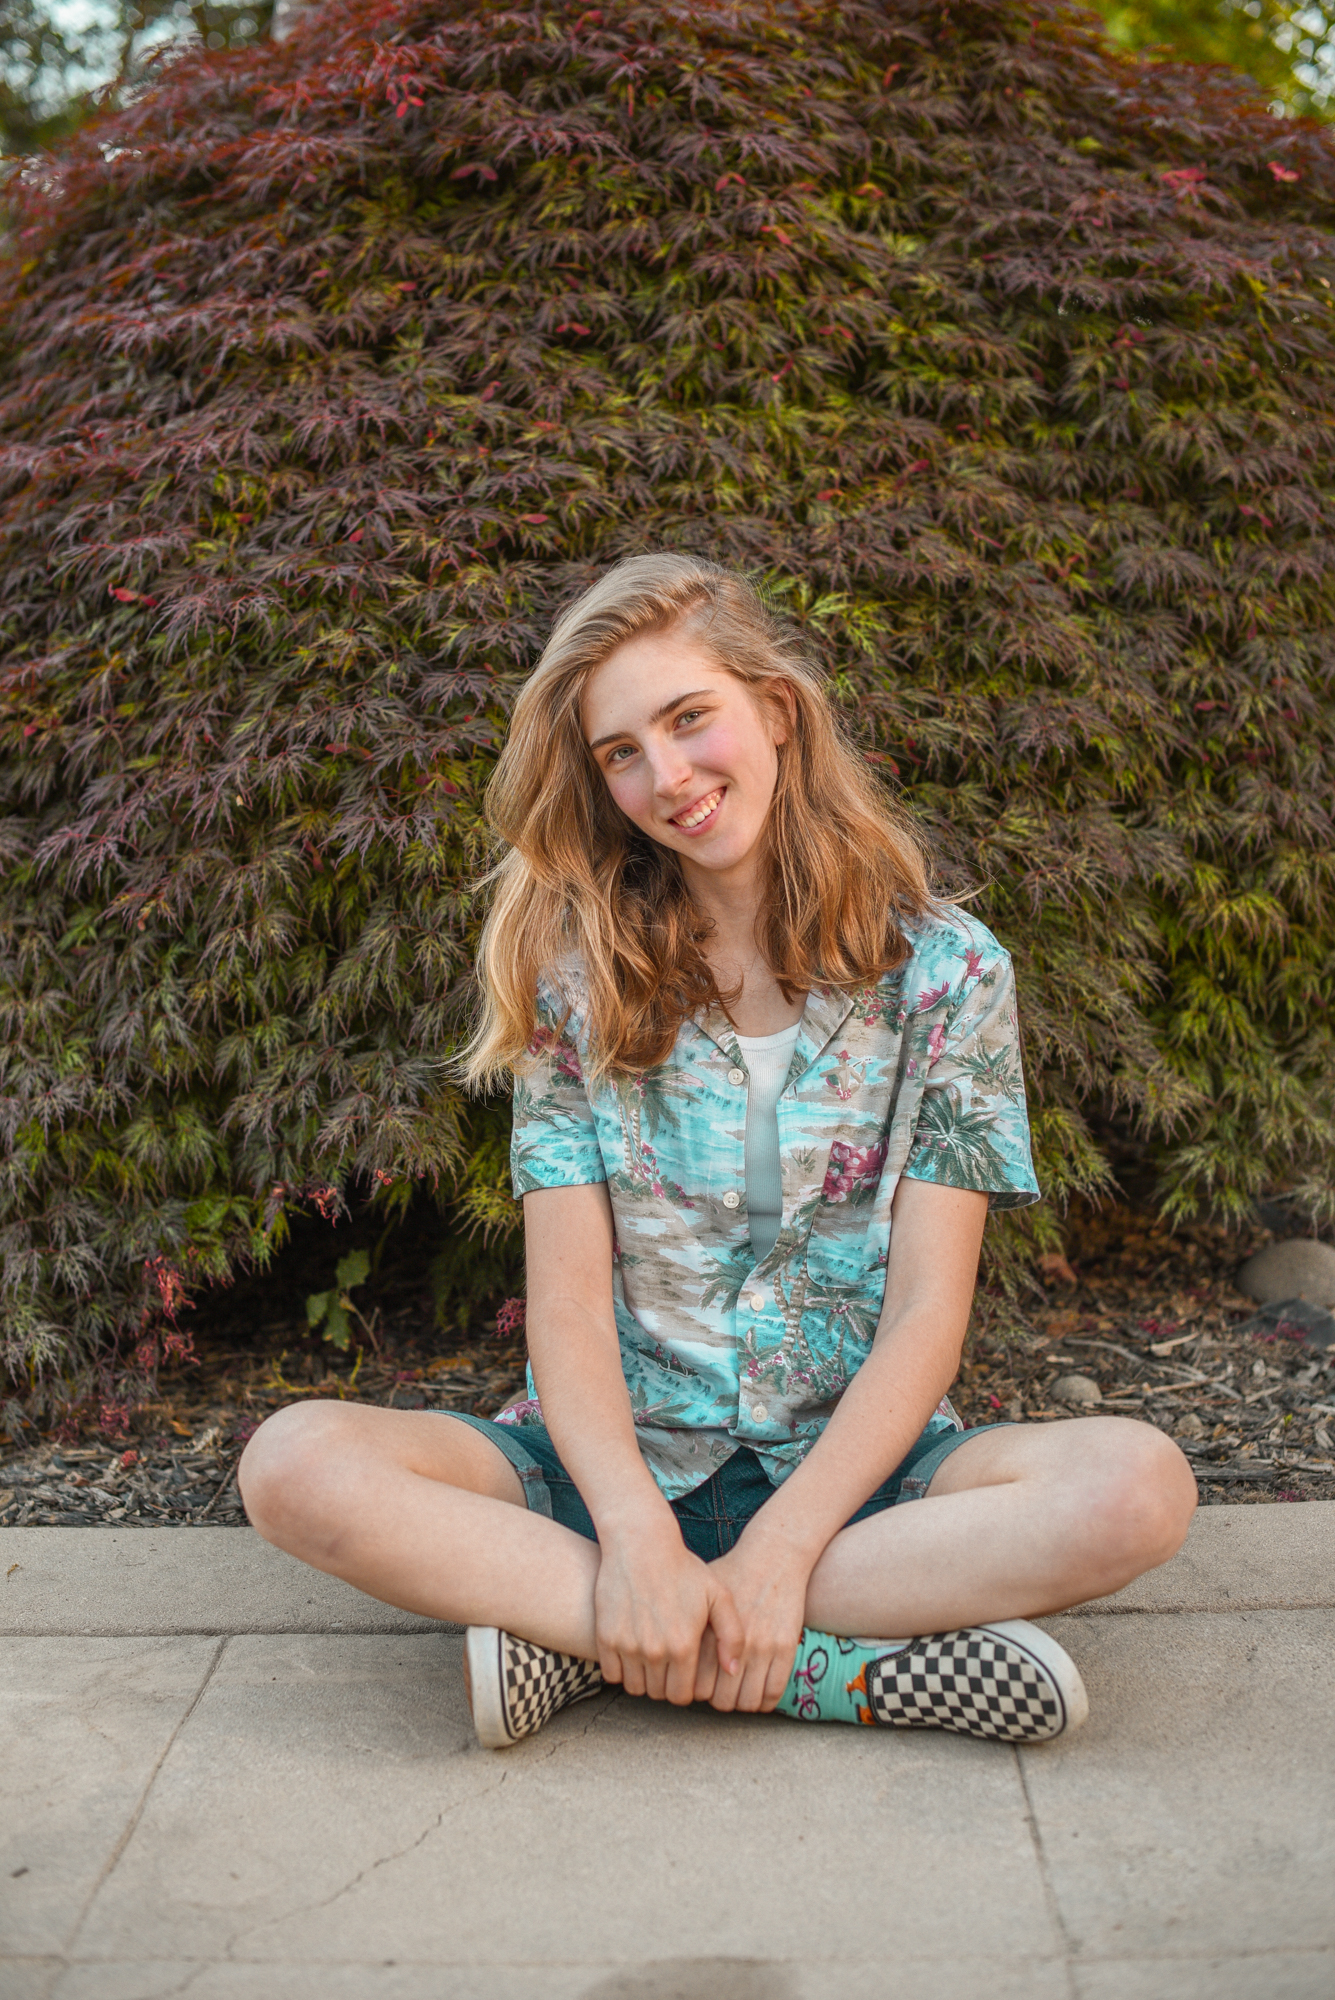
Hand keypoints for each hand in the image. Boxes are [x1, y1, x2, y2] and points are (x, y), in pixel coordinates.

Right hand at [593, 1508, 744, 1704]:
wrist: (640, 1543)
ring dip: (643, 1678)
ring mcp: (628, 1645)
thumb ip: (732, 1636)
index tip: (684, 1672)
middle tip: (667, 1663)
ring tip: (650, 1658)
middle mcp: (655, 1651)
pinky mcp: (606, 1637)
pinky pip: (612, 1674)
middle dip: (665, 1683)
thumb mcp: (719, 1595)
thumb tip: (733, 1672)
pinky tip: (631, 1651)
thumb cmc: (683, 1568)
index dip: (685, 1687)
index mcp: (684, 1646)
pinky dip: (620, 1669)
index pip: (682, 1696)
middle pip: (658, 1693)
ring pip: (635, 1687)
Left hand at [696, 1529, 813, 1713]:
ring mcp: (762, 1646)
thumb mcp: (700, 1595)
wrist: (773, 1556)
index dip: (695, 1691)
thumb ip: (683, 1625)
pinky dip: (764, 1701)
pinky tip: (757, 1690)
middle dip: (717, 1700)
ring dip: (740, 1703)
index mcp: (707, 1632)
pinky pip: (773, 1693)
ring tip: (736, 1691)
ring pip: (747, 1702)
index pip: (695, 1687)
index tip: (697, 1684)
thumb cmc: (732, 1573)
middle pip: (720, 1700)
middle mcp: (733, 1642)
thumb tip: (663, 1656)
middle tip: (717, 1690)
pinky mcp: (785, 1647)